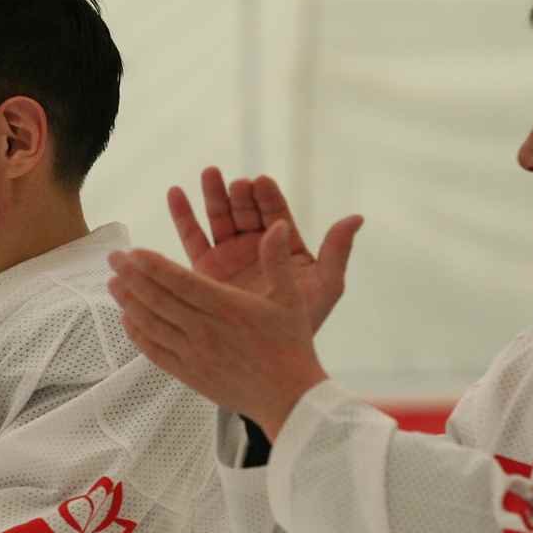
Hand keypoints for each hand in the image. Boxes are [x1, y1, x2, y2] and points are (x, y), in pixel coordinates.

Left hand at [108, 221, 344, 437]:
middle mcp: (204, 329)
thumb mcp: (290, 300)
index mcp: (227, 308)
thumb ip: (278, 261)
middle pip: (158, 299)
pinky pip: (154, 351)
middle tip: (113, 258)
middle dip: (131, 276)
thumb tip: (277, 225)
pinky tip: (127, 318)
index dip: (154, 266)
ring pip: (151, 324)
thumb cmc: (291, 346)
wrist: (288, 399)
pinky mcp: (188, 373)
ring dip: (128, 302)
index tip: (133, 252)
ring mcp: (193, 353)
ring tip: (113, 283)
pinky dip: (137, 333)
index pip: (181, 282)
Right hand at [169, 167, 361, 332]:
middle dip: (240, 194)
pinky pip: (192, 238)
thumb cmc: (301, 324)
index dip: (268, 198)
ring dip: (213, 195)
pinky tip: (176, 194)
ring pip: (219, 219)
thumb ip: (337, 251)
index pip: (275, 215)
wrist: (265, 357)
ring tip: (209, 175)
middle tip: (235, 183)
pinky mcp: (204, 269)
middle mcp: (256, 247)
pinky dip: (184, 215)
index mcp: (284, 247)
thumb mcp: (325, 286)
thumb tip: (356, 217)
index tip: (261, 182)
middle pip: (246, 212)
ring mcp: (229, 256)